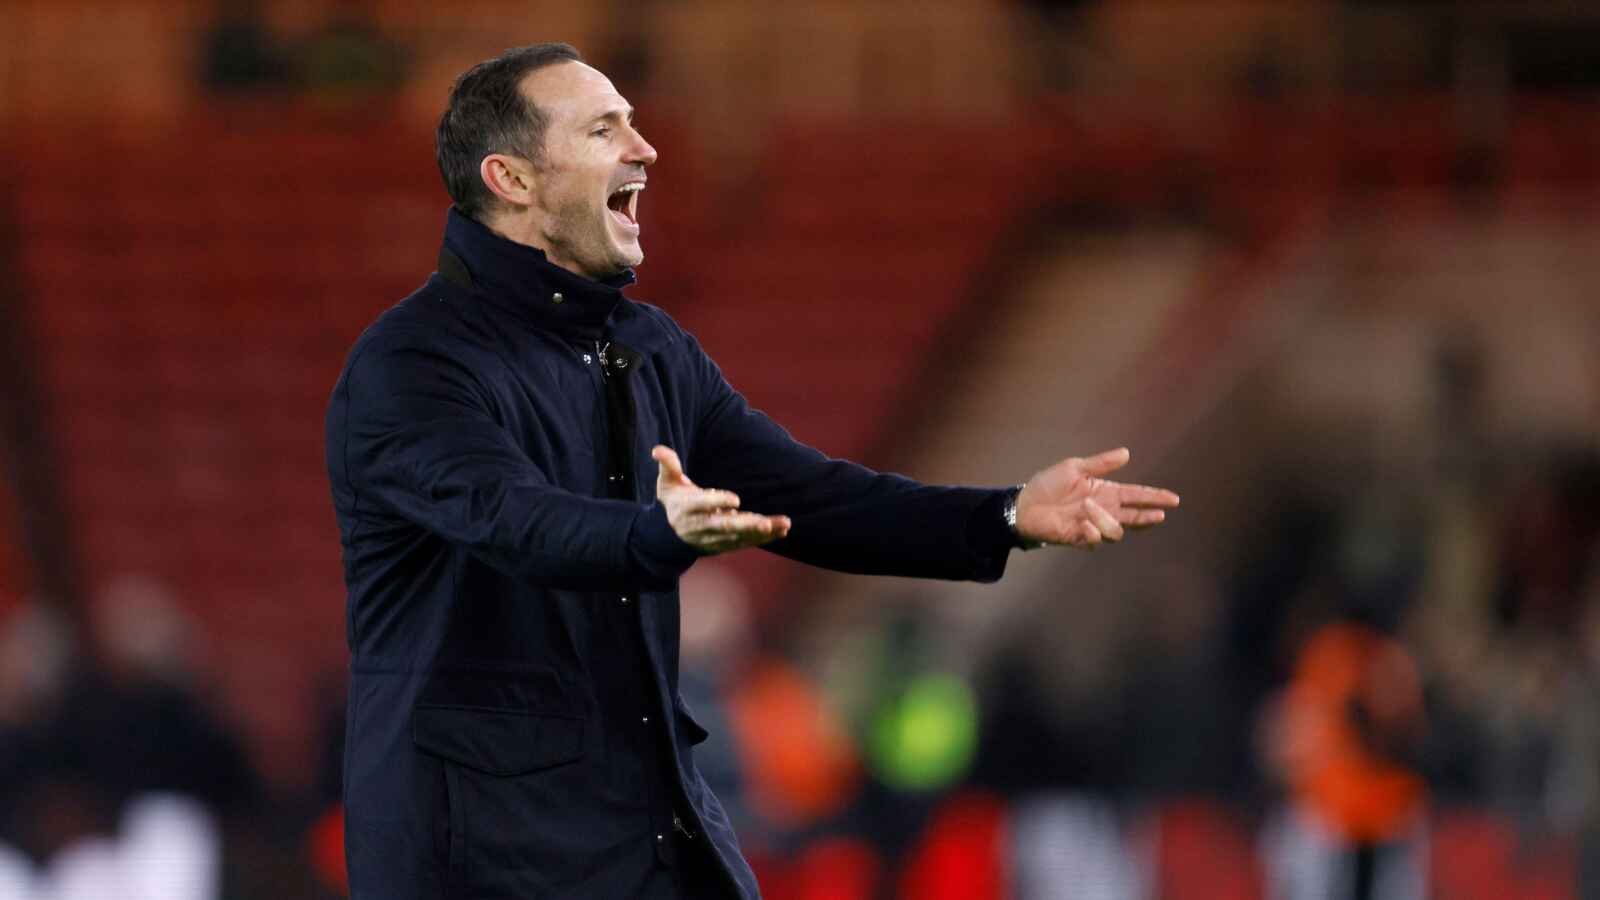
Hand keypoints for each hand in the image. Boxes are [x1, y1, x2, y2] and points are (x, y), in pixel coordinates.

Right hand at [652, 446, 790, 553]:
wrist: (671, 534)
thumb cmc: (673, 501)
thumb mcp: (667, 482)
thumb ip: (667, 465)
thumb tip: (657, 450)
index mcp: (687, 508)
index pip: (702, 505)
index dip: (718, 501)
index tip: (736, 499)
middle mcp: (701, 526)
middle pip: (725, 526)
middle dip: (746, 525)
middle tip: (763, 523)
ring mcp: (715, 538)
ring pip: (740, 536)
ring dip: (762, 531)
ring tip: (784, 524)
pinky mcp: (726, 544)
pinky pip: (747, 542)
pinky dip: (765, 537)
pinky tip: (782, 530)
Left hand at [1015, 447, 1178, 550]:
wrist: (1025, 504)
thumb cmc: (1048, 485)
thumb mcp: (1074, 468)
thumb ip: (1101, 464)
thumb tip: (1127, 453)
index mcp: (1106, 492)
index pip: (1136, 496)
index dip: (1154, 497)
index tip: (1173, 499)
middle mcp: (1104, 510)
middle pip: (1135, 517)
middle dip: (1148, 516)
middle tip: (1160, 514)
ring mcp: (1093, 526)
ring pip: (1117, 530)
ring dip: (1106, 518)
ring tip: (1087, 506)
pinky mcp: (1080, 538)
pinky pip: (1095, 538)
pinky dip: (1092, 531)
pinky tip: (1082, 523)